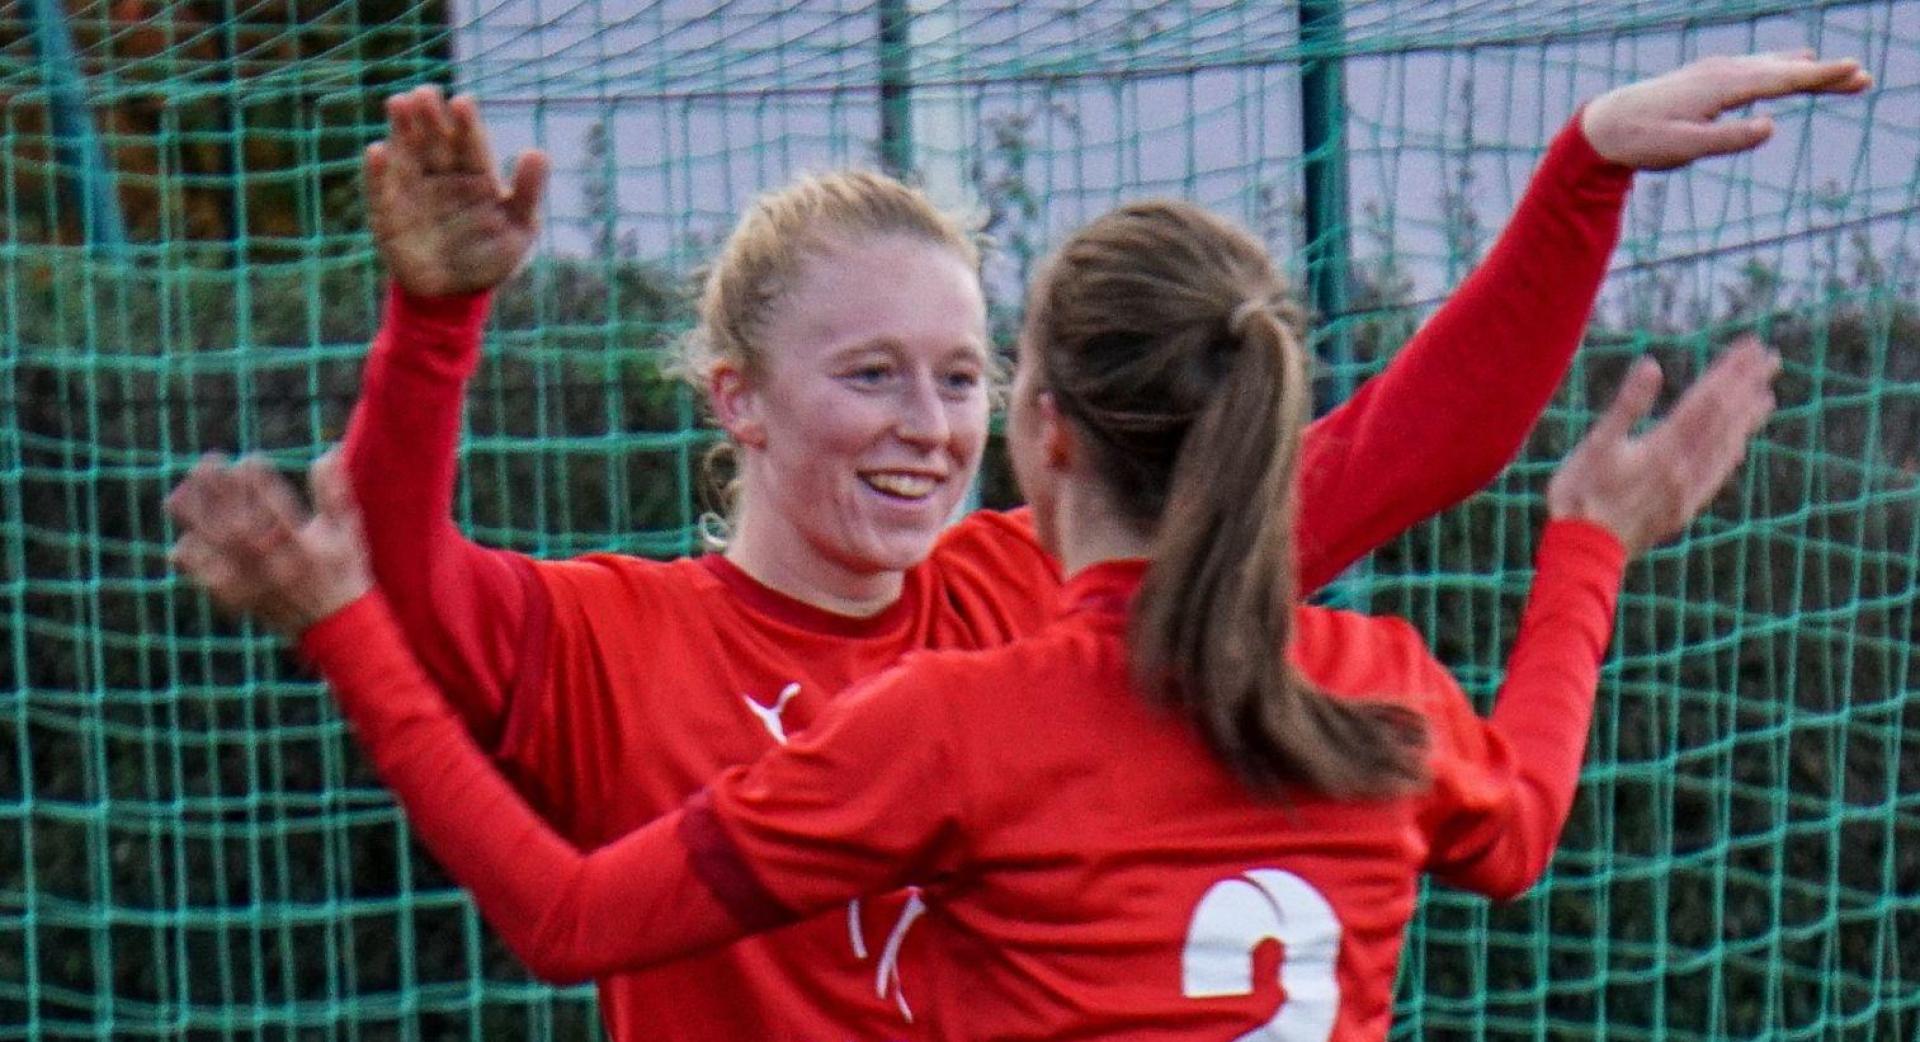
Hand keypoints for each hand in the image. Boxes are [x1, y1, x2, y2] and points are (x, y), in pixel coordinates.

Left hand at [167, 452, 372, 636]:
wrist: (337, 626)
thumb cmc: (342, 571)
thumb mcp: (347, 530)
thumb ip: (334, 492)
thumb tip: (326, 452)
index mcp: (305, 545)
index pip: (276, 506)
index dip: (259, 480)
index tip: (250, 458)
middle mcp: (277, 563)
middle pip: (238, 522)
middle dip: (219, 491)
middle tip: (207, 462)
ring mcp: (256, 583)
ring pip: (218, 548)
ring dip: (195, 521)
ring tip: (177, 495)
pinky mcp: (242, 600)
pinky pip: (209, 580)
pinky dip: (193, 563)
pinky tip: (182, 543)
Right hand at [367, 86, 548, 296]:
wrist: (456, 295)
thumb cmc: (492, 257)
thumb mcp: (519, 228)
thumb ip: (526, 192)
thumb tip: (537, 152)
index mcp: (475, 174)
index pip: (470, 142)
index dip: (466, 122)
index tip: (463, 102)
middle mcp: (441, 174)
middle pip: (435, 139)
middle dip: (430, 116)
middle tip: (426, 93)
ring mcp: (413, 190)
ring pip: (406, 153)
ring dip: (401, 129)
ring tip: (400, 103)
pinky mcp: (388, 213)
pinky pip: (380, 190)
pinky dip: (377, 172)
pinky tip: (377, 151)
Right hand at [1548, 337, 1779, 554]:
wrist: (1585, 550)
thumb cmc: (1581, 493)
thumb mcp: (1596, 444)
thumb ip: (1627, 405)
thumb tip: (1652, 365)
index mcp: (1665, 447)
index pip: (1708, 399)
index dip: (1731, 371)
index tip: (1752, 346)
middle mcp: (1685, 467)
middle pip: (1725, 419)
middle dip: (1748, 385)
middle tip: (1771, 358)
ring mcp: (1687, 491)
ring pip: (1727, 447)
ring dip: (1748, 419)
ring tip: (1767, 397)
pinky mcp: (1683, 509)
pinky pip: (1717, 475)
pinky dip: (1733, 454)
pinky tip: (1739, 447)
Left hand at [1582, 52, 1871, 170]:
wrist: (1604, 125)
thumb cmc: (1642, 141)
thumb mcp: (1684, 149)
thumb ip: (1728, 139)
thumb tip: (1772, 125)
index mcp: (1721, 87)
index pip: (1781, 80)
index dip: (1820, 78)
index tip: (1853, 74)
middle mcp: (1721, 72)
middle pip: (1783, 70)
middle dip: (1823, 74)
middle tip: (1863, 78)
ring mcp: (1712, 72)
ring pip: (1768, 66)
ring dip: (1803, 69)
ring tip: (1835, 72)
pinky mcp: (1704, 78)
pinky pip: (1752, 67)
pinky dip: (1777, 66)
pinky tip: (1786, 64)